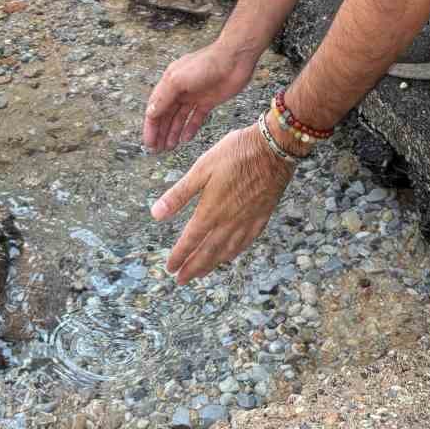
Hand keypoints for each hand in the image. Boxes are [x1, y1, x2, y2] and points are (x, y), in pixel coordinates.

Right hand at [144, 39, 257, 152]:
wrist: (235, 58)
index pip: (156, 107)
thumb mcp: (178, 79)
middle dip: (161, 132)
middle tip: (157, 149)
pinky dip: (191, 128)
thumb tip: (150, 113)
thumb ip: (163, 97)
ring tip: (169, 147)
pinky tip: (186, 138)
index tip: (149, 142)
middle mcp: (180, 89)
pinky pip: (197, 117)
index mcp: (169, 83)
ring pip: (180, 118)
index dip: (151, 126)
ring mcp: (195, 95)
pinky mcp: (209, 100)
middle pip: (167, 114)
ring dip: (173, 132)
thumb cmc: (206, 64)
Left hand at [153, 123, 292, 282]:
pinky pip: (246, 242)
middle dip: (193, 267)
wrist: (273, 149)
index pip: (190, 240)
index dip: (179, 256)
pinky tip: (231, 255)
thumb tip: (156, 214)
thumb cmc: (236, 153)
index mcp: (211, 210)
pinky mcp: (261, 216)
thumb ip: (180, 193)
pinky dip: (235, 253)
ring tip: (202, 273)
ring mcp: (247, 221)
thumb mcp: (202, 168)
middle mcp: (228, 221)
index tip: (170, 268)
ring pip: (227, 251)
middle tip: (181, 280)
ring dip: (212, 264)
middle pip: (208, 252)